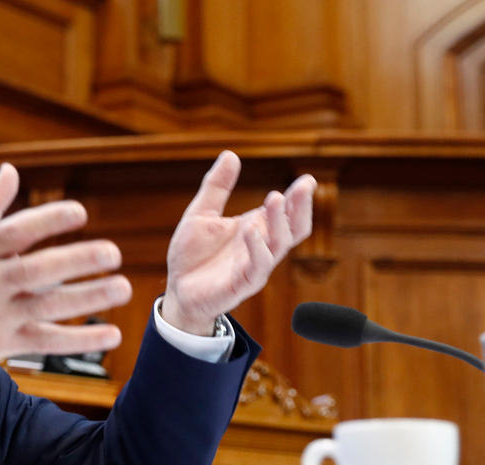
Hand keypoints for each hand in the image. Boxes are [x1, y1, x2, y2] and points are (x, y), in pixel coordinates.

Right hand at [0, 163, 131, 364]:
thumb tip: (11, 168)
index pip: (16, 231)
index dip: (48, 220)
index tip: (81, 212)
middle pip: (35, 270)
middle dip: (76, 261)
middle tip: (114, 252)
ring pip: (46, 306)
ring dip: (87, 298)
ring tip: (124, 287)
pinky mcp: (2, 343)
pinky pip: (46, 341)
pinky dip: (80, 340)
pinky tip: (112, 335)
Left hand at [162, 151, 316, 334]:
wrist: (177, 290)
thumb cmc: (192, 255)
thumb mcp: (200, 214)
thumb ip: (216, 187)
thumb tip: (231, 154)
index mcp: (256, 229)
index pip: (287, 212)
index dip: (300, 198)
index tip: (308, 180)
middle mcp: (261, 247)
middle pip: (294, 228)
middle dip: (301, 208)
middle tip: (304, 186)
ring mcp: (254, 267)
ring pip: (279, 245)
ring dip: (278, 222)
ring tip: (273, 199)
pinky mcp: (241, 285)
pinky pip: (257, 267)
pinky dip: (257, 247)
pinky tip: (250, 230)